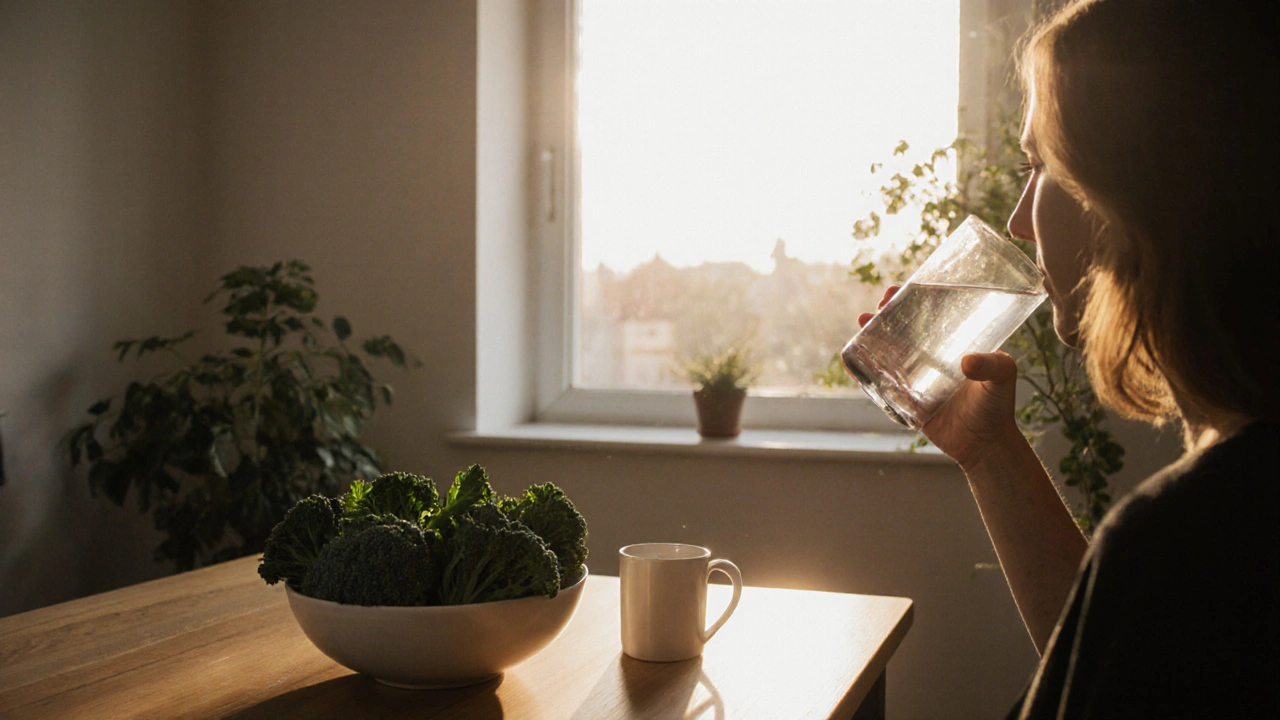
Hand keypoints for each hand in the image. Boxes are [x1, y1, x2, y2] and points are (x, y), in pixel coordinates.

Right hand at [857, 286, 1023, 468]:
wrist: (985, 446)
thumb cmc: (997, 407)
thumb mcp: (1003, 377)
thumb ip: (992, 366)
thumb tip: (966, 362)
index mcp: (954, 343)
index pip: (930, 313)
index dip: (913, 298)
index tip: (900, 290)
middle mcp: (932, 356)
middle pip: (903, 327)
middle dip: (887, 312)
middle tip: (879, 304)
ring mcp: (916, 377)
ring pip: (888, 349)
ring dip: (871, 334)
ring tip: (862, 321)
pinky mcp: (905, 399)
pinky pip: (880, 380)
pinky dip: (863, 368)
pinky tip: (851, 359)